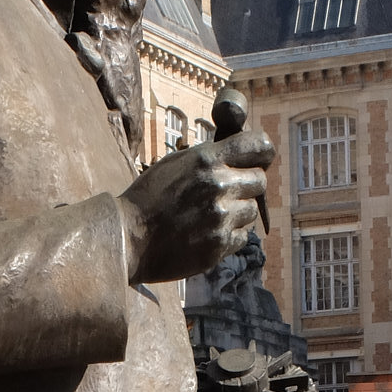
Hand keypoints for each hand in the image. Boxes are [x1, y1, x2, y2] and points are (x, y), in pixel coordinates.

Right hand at [119, 133, 273, 286]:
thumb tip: (239, 151)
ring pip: (251, 211)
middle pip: (260, 181)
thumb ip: (209, 156)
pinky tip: (207, 233)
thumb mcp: (175, 163)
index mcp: (207, 160)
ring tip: (211, 215)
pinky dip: (230, 235)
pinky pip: (241, 237)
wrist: (128, 238)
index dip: (263, 152)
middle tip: (230, 192)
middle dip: (249, 185)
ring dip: (238, 212)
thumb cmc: (148, 198)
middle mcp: (219, 186)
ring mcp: (221, 218)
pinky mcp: (219, 246)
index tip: (260, 158)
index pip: (259, 145)